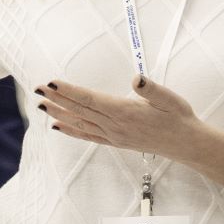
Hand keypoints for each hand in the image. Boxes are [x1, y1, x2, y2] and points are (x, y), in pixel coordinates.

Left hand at [37, 75, 202, 160]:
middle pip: (80, 110)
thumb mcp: (170, 99)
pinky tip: (58, 126)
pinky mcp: (115, 142)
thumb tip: (137, 79)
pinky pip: (88, 136)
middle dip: (57, 99)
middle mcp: (115, 126)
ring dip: (59, 113)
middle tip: (37, 88)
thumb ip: (152, 89)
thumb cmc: (178, 118)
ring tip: (41, 105)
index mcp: (125, 112)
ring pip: (80, 123)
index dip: (69, 91)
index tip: (52, 83)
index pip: (90, 99)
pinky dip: (71, 130)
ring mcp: (113, 136)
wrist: (186, 144)